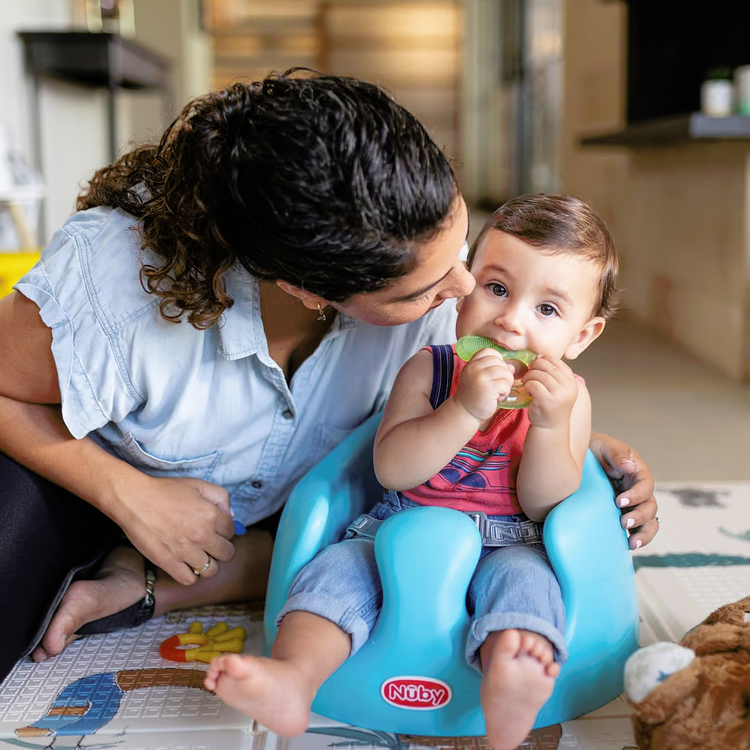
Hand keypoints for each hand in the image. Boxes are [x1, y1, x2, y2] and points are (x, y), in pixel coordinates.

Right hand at [114, 474, 236, 584]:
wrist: (134, 500)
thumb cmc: (165, 491)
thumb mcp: (198, 485)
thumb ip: (220, 497)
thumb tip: (230, 516)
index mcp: (212, 515)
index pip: (231, 532)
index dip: (224, 530)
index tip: (215, 528)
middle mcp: (202, 535)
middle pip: (227, 554)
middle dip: (221, 549)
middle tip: (210, 544)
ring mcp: (186, 551)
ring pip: (211, 570)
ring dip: (208, 564)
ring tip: (200, 556)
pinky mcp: (169, 563)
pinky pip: (189, 580)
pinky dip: (190, 575)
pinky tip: (186, 564)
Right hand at [454, 348, 513, 421]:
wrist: (464, 412)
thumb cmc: (474, 395)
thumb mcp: (480, 378)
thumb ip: (494, 370)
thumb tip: (512, 367)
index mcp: (471, 363)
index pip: (489, 352)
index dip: (498, 360)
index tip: (496, 372)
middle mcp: (474, 368)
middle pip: (500, 362)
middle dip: (504, 374)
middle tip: (498, 386)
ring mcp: (480, 377)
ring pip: (505, 372)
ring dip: (506, 384)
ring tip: (498, 392)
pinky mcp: (487, 388)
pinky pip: (505, 384)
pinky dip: (505, 392)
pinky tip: (498, 398)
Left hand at [522, 355, 578, 428]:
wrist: (550, 427)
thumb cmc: (551, 406)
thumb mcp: (559, 389)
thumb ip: (554, 375)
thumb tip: (540, 356)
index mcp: (571, 382)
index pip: (558, 362)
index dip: (544, 359)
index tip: (536, 363)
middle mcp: (568, 387)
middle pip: (547, 366)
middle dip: (535, 366)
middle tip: (529, 372)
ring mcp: (558, 394)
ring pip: (539, 374)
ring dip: (529, 376)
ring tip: (527, 382)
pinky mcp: (546, 400)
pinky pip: (533, 384)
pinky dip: (527, 385)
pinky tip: (528, 390)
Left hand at [589, 432, 658, 548]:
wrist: (580, 460)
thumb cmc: (594, 449)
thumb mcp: (605, 446)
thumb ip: (617, 455)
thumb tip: (629, 467)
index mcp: (638, 473)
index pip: (646, 486)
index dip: (636, 495)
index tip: (619, 501)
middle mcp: (639, 490)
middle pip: (650, 507)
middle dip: (639, 517)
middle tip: (623, 522)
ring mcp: (634, 504)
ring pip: (649, 522)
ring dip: (643, 533)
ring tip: (632, 543)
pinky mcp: (625, 514)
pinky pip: (637, 529)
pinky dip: (637, 538)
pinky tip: (628, 546)